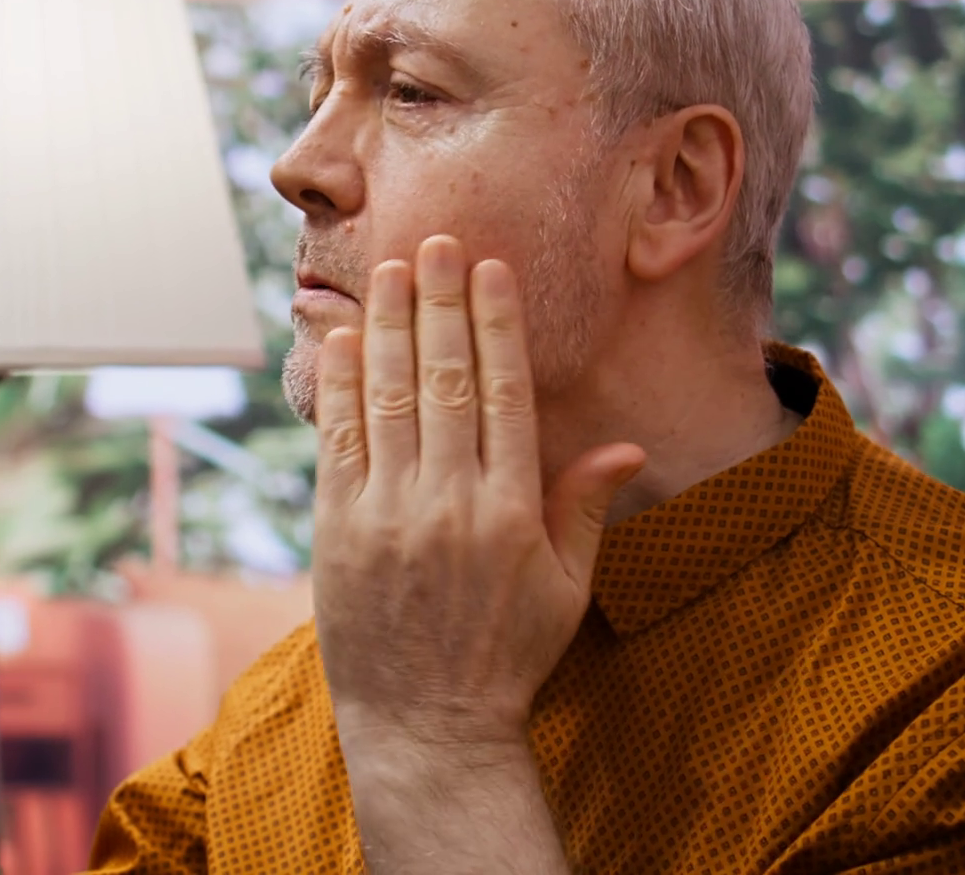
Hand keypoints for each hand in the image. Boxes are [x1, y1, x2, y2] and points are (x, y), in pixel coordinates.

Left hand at [312, 235, 644, 749]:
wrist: (426, 724)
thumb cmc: (505, 656)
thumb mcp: (565, 589)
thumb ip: (583, 509)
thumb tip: (627, 447)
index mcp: (510, 511)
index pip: (503, 393)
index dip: (495, 324)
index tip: (488, 270)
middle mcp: (447, 504)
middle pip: (445, 380)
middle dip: (439, 302)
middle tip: (434, 239)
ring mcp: (386, 516)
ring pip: (388, 400)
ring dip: (388, 327)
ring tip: (388, 269)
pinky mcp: (337, 533)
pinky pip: (338, 444)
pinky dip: (339, 389)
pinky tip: (341, 341)